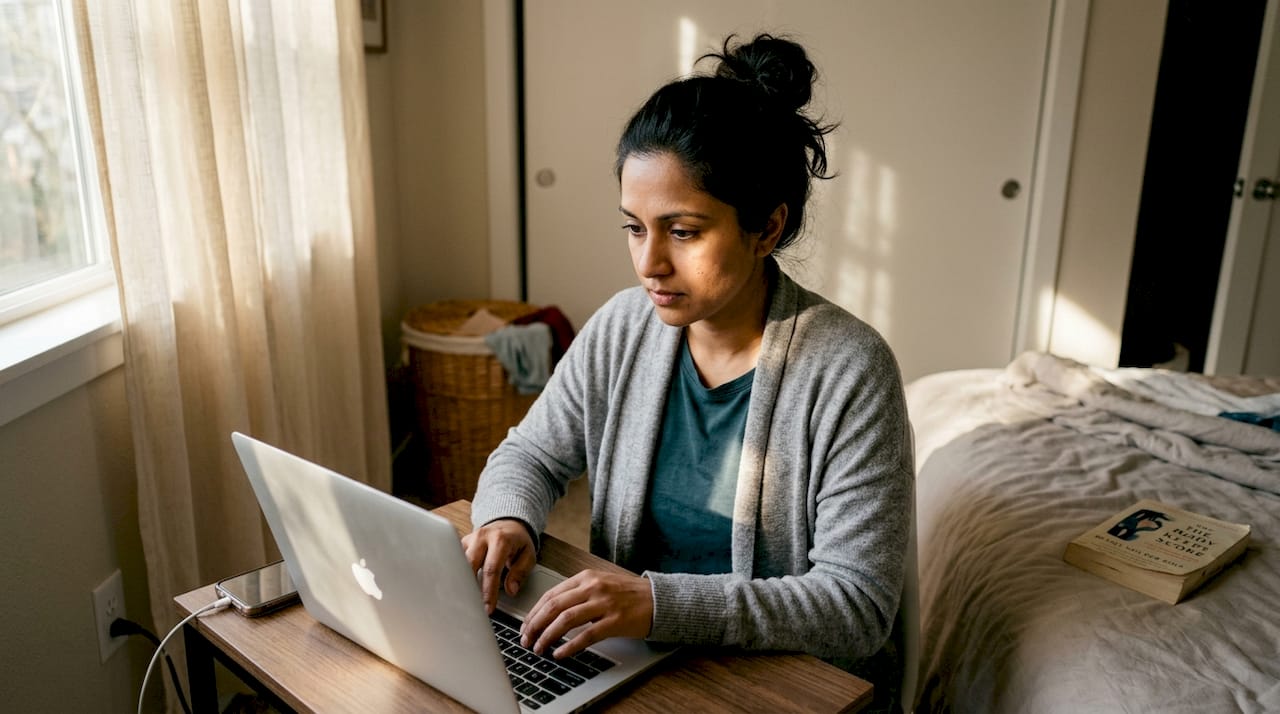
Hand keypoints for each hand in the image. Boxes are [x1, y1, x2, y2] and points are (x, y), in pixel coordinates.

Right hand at [462, 519, 536, 613]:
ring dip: (460, 583)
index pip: (491, 569)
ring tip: (462, 602)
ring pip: (458, 563)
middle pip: (469, 565)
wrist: (509, 524)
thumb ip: (520, 572)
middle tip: (472, 609)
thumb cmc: (518, 541)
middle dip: (469, 589)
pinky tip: (456, 590)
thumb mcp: (528, 555)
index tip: (488, 608)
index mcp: (500, 539)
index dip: (488, 591)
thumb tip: (511, 590)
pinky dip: (456, 575)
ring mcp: (469, 539)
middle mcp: (482, 537)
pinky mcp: (461, 544)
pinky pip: (454, 560)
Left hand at [520, 569, 652, 658]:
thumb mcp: (600, 584)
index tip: (525, 625)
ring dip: (548, 636)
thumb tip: (549, 611)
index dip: (534, 612)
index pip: (551, 594)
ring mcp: (604, 604)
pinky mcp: (615, 621)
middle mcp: (593, 588)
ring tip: (539, 648)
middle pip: (554, 606)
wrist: (658, 598)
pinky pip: (586, 635)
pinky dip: (570, 645)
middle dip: (535, 625)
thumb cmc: (628, 594)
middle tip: (526, 639)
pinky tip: (560, 653)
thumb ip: (577, 593)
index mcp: (586, 577)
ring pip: (566, 620)